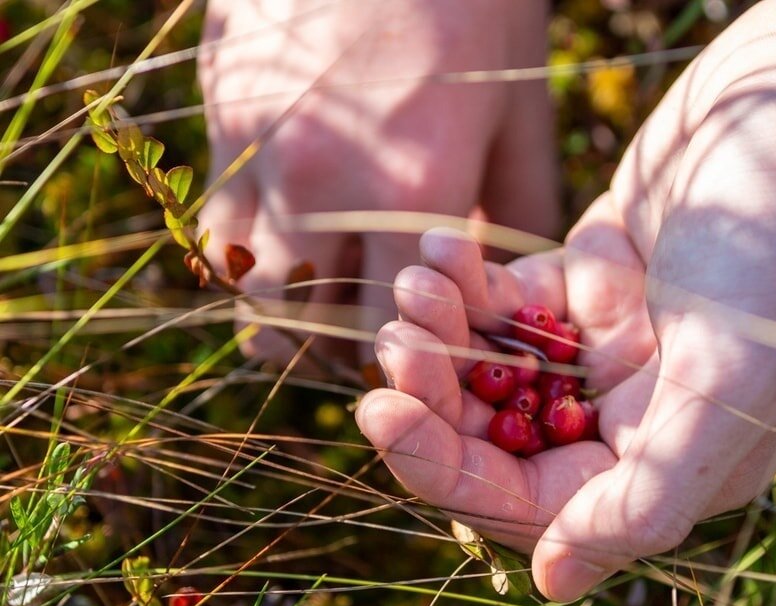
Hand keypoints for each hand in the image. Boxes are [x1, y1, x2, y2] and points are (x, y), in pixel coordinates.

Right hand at [198, 0, 557, 365]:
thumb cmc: (477, 4)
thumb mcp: (518, 112)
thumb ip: (518, 211)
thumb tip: (508, 285)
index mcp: (411, 191)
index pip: (386, 333)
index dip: (402, 359)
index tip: (419, 358)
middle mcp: (321, 186)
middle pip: (303, 328)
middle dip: (338, 351)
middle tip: (371, 343)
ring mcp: (257, 150)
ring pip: (245, 285)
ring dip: (284, 310)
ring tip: (325, 299)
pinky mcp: (220, 116)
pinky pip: (216, 223)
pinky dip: (248, 253)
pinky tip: (289, 238)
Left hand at [356, 0, 775, 600]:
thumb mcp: (726, 388)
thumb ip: (645, 497)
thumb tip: (553, 584)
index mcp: (669, 466)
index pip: (531, 501)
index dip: (447, 470)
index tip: (382, 415)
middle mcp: (631, 418)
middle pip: (497, 439)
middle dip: (433, 400)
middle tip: (393, 349)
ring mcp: (604, 352)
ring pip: (490, 371)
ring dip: (441, 333)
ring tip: (420, 286)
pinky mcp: (586, 287)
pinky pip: (504, 303)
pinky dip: (466, 280)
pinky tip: (445, 246)